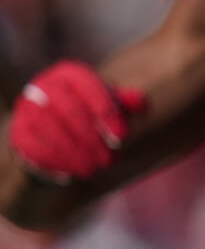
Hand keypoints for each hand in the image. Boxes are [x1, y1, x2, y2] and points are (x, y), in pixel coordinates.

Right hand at [8, 61, 145, 182]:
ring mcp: (27, 109)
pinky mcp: (17, 132)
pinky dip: (56, 162)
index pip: (90, 88)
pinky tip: (71, 173)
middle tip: (110, 160)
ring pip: (53, 132)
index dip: (107, 112)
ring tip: (94, 169)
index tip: (121, 137)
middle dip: (94, 138)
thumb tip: (142, 104)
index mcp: (69, 74)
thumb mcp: (105, 103)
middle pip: (71, 111)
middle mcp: (44, 87)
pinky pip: (35, 149)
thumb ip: (124, 101)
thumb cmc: (86, 112)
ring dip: (76, 154)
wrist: (47, 129)